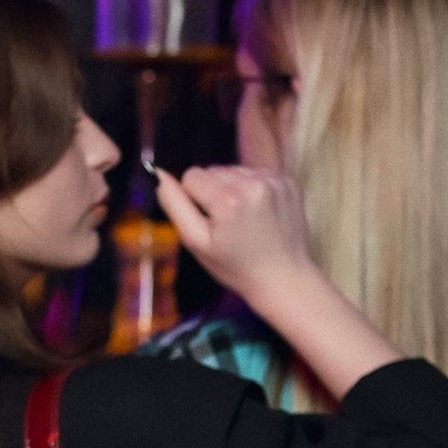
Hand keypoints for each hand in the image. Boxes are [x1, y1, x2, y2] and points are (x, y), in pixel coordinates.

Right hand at [155, 162, 400, 401]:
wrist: (284, 277)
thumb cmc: (235, 267)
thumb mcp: (196, 243)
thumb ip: (175, 205)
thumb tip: (160, 175)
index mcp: (227, 198)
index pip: (191, 176)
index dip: (193, 200)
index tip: (208, 223)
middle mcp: (251, 181)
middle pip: (213, 170)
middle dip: (213, 192)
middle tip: (227, 223)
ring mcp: (273, 179)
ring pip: (233, 170)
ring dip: (232, 189)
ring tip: (244, 218)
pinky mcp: (287, 180)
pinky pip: (255, 173)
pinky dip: (252, 189)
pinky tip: (259, 213)